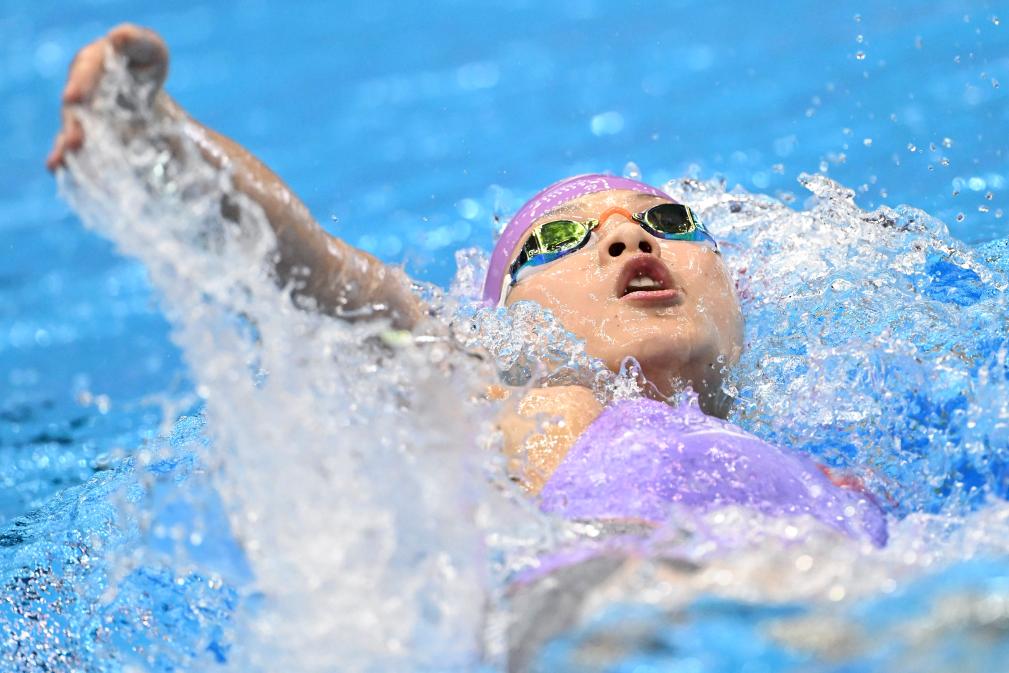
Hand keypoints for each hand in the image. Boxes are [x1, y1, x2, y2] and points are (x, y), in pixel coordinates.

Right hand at [46, 23, 168, 170]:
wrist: (145, 89)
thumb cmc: (147, 63)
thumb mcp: (150, 50)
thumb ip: (136, 40)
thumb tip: (116, 36)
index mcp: (94, 62)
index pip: (86, 71)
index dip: (80, 85)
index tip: (73, 99)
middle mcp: (81, 87)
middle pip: (76, 105)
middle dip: (74, 122)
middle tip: (75, 139)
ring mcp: (82, 111)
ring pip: (74, 126)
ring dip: (71, 141)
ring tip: (70, 154)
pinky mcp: (87, 132)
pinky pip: (74, 145)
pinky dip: (65, 156)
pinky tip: (55, 166)